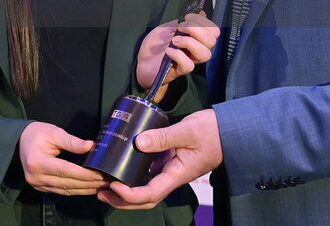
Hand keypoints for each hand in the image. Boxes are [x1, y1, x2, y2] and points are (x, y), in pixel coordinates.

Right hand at [19, 122, 106, 195]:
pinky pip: (61, 191)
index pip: (66, 171)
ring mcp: (37, 184)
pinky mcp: (41, 187)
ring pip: (65, 190)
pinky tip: (88, 187)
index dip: (85, 174)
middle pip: (67, 183)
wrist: (20, 140)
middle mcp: (36, 177)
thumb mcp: (54, 132)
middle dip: (88, 183)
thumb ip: (72, 141)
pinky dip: (76, 190)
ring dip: (85, 189)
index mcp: (37, 162)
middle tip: (106, 180)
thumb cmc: (37, 133)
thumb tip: (91, 146)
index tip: (101, 173)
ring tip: (101, 185)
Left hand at [98, 109, 221, 209]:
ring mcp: (170, 170)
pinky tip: (121, 166)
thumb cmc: (212, 132)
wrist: (228, 130)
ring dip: (125, 189)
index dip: (130, 194)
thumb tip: (138, 142)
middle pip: (145, 198)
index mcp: (177, 174)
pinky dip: (132, 174)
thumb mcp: (187, 130)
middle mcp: (172, 176)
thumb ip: (163, 137)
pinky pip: (148, 173)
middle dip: (121, 199)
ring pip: (145, 187)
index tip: (114, 184)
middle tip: (101, 191)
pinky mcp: (168, 161)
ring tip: (105, 182)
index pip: (151, 193)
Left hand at [136, 13, 219, 97]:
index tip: (187, 17)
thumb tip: (201, 12)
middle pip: (211, 41)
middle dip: (197, 30)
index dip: (204, 22)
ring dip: (190, 42)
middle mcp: (196, 50)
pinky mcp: (179, 71)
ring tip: (174, 40)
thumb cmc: (155, 44)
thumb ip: (183, 21)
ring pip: (205, 54)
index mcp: (196, 39)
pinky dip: (178, 55)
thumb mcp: (167, 28)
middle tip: (180, 28)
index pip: (214, 31)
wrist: (141, 61)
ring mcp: (189, 61)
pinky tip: (168, 51)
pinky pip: (189, 65)